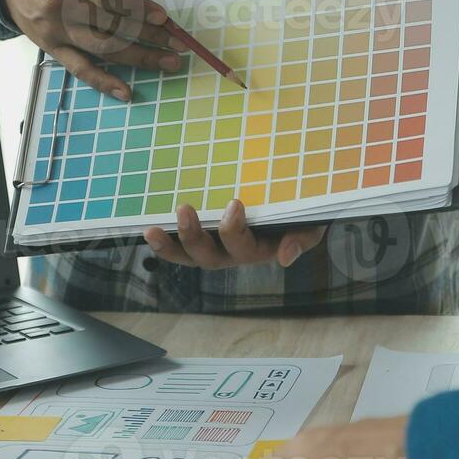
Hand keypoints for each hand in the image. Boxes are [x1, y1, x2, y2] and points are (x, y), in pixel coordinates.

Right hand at [4, 0, 185, 100]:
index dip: (137, 7)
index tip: (163, 18)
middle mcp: (59, 3)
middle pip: (110, 24)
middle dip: (149, 36)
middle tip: (179, 45)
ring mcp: (54, 29)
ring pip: (102, 48)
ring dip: (139, 58)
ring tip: (169, 63)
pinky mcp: (50, 47)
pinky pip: (79, 69)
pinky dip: (104, 82)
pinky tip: (127, 92)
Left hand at [146, 202, 327, 269]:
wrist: (291, 202)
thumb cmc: (300, 213)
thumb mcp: (310, 224)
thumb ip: (302, 238)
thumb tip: (285, 256)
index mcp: (259, 249)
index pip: (244, 249)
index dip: (235, 232)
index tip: (234, 203)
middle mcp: (232, 254)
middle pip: (209, 257)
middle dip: (194, 236)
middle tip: (185, 208)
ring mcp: (213, 248)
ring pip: (188, 256)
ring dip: (170, 245)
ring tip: (152, 230)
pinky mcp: (197, 238)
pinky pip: (177, 247)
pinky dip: (163, 243)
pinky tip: (148, 231)